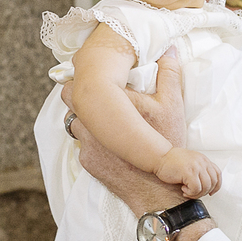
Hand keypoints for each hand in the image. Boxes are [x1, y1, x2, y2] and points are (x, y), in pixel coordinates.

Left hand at [62, 46, 190, 214]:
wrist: (157, 190)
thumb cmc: (165, 144)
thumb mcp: (173, 106)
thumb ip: (169, 74)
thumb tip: (167, 50)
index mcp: (109, 102)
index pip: (78, 79)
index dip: (84, 75)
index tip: (92, 73)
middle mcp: (91, 121)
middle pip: (68, 98)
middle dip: (78, 93)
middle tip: (96, 92)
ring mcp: (86, 144)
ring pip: (72, 121)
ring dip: (83, 117)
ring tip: (101, 116)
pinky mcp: (87, 162)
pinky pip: (81, 143)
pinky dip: (91, 139)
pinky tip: (106, 141)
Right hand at [155, 148, 221, 197]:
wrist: (159, 156)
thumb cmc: (172, 161)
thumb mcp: (191, 162)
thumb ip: (199, 169)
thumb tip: (205, 185)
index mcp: (203, 160)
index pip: (218, 174)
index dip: (216, 186)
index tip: (211, 192)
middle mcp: (202, 162)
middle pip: (213, 182)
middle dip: (204, 192)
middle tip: (194, 193)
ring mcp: (196, 167)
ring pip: (206, 187)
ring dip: (197, 193)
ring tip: (187, 191)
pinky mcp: (189, 172)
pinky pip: (196, 188)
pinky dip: (191, 193)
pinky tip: (183, 189)